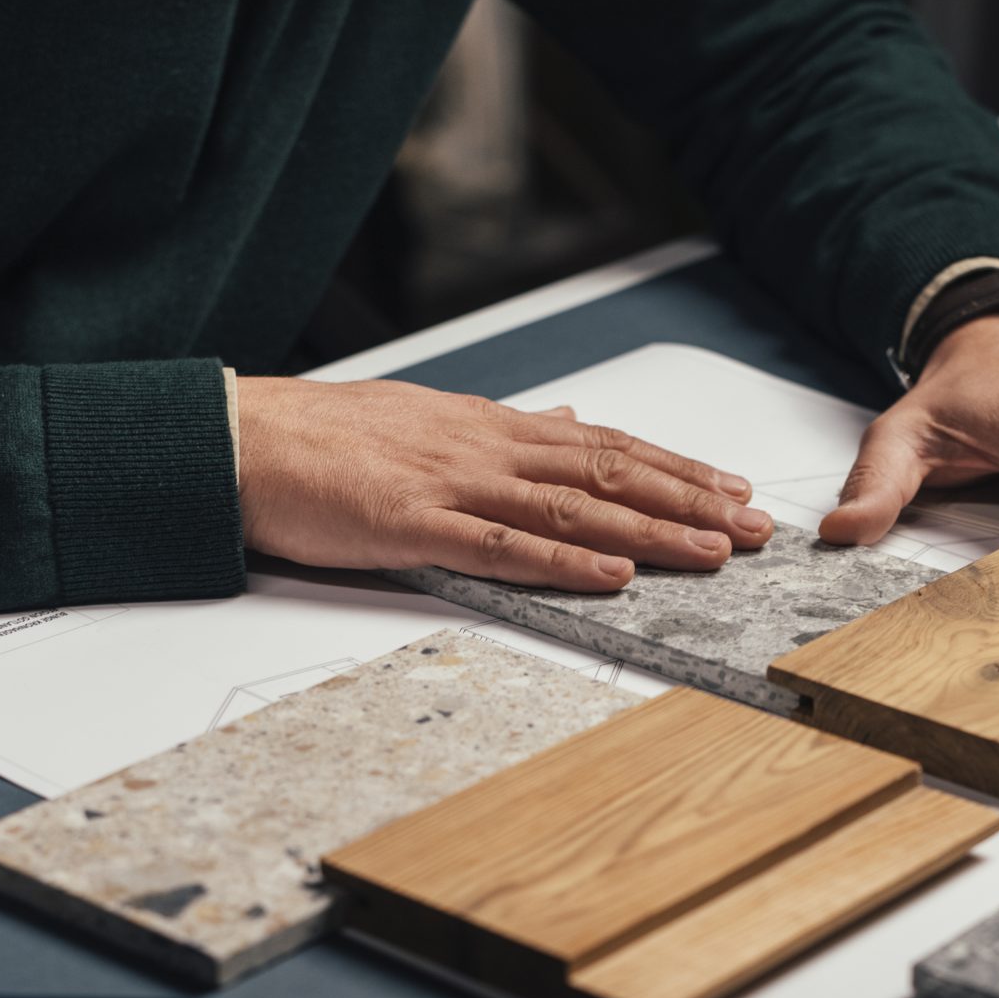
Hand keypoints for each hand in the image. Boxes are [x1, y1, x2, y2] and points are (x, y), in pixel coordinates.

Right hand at [233, 376, 773, 590]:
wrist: (243, 441)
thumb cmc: (327, 439)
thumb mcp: (432, 420)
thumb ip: (508, 430)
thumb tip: (571, 422)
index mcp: (491, 426)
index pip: (606, 446)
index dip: (677, 467)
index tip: (734, 488)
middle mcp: (486, 448)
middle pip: (609, 473)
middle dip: (689, 500)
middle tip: (755, 526)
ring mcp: (452, 485)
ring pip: (572, 509)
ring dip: (649, 532)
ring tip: (711, 553)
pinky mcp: (413, 526)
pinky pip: (502, 548)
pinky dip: (564, 563)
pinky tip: (611, 577)